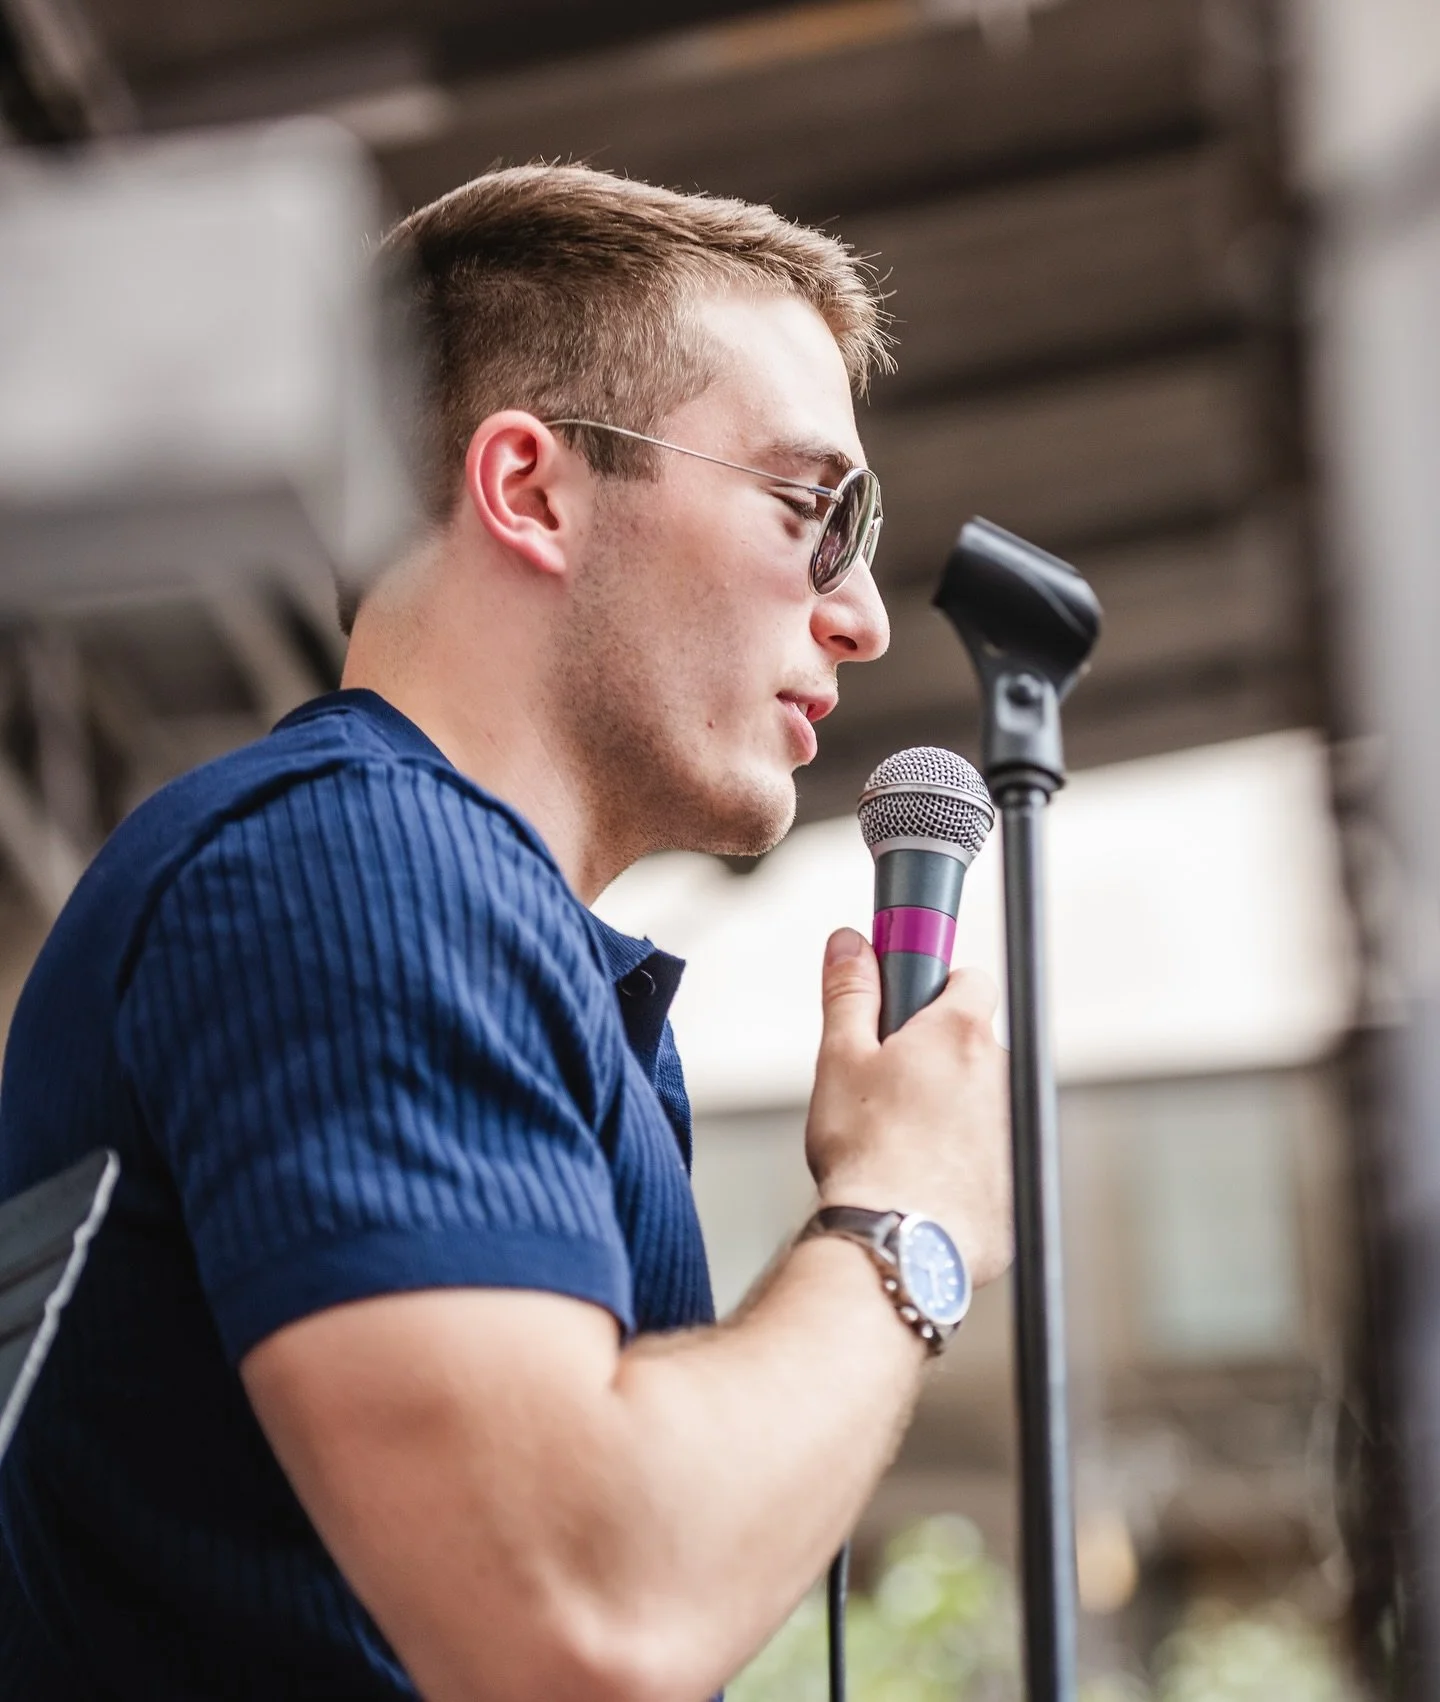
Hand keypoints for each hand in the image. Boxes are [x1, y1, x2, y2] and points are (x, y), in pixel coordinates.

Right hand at [804, 928, 1012, 1287]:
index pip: (969, 978)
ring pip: (979, 1103)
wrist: (897, 1243)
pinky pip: (986, 1158)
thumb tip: (850, 944)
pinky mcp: (1013, 1185)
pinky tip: (917, 1180)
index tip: (909, 1002)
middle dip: (936, 1056)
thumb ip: (850, 992)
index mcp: (959, 1035)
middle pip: (972, 1045)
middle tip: (886, 1084)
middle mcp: (999, 1076)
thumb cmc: (867, 1154)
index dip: (936, 986)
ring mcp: (1012, 1131)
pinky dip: (958, 1163)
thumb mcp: (840, 1058)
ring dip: (949, 1112)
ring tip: (897, 1142)